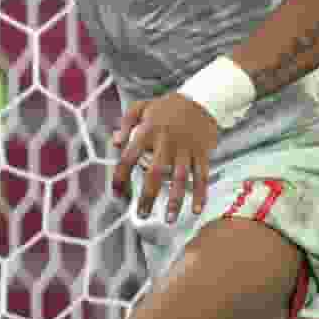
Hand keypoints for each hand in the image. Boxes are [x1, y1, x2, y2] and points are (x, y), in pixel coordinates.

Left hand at [112, 94, 220, 222]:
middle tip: (142, 215)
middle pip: (155, 173)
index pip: (128, 157)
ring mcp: (186, 148)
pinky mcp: (202, 152)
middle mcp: (166, 142)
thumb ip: (126, 122)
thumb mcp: (142, 106)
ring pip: (181, 178)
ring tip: (170, 220)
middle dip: (148, 197)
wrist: (203, 98)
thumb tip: (115, 144)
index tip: (117, 195)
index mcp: (148, 131)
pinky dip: (201, 194)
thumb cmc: (167, 105)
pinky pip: (202, 176)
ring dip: (176, 200)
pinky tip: (197, 210)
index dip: (120, 177)